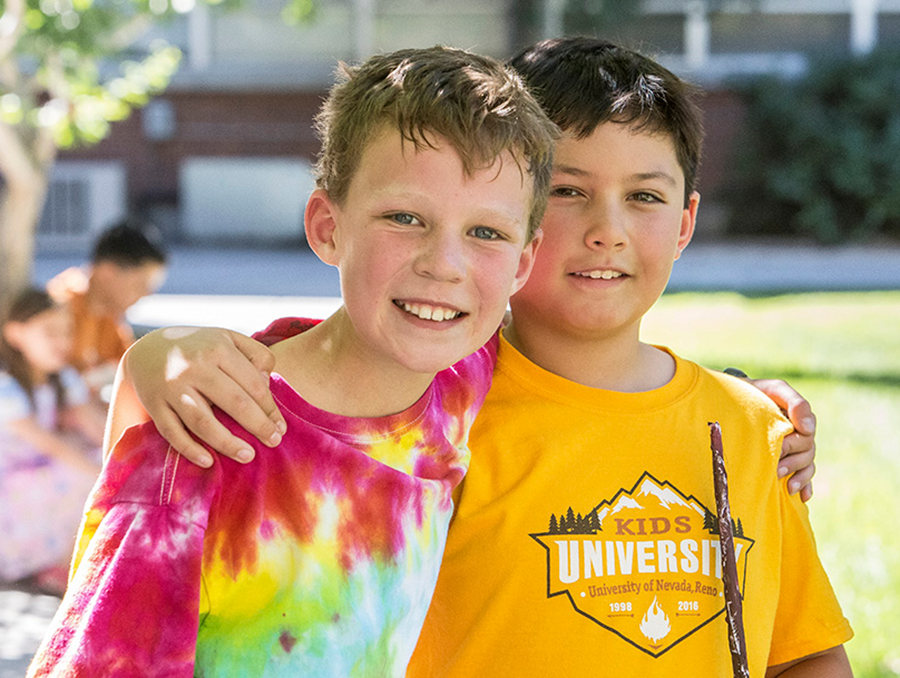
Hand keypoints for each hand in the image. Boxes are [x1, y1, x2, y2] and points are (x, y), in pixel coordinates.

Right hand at [125, 327, 284, 466]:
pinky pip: (172, 432)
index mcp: (218, 349)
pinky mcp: (154, 405)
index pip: (252, 384)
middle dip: (258, 425)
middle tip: (274, 442)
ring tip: (248, 456)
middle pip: (234, 402)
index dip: (270, 408)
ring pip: (202, 421)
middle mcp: (194, 367)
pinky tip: (208, 461)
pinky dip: (189, 449)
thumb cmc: (200, 348)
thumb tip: (267, 381)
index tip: (281, 427)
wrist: (147, 350)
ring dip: (227, 443)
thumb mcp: (228, 339)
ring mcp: (172, 387)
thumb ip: (255, 354)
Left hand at [745, 377, 816, 501]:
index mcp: (797, 416)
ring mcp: (793, 448)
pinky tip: (802, 496)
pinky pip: (805, 476)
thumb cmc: (752, 392)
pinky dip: (805, 486)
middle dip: (793, 461)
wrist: (732, 399)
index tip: (782, 448)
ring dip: (799, 476)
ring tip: (787, 486)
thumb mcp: (773, 389)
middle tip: (776, 469)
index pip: (807, 431)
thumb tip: (808, 429)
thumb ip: (794, 402)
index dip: (795, 442)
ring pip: (807, 465)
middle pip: (808, 451)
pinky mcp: (787, 460)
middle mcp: (798, 433)